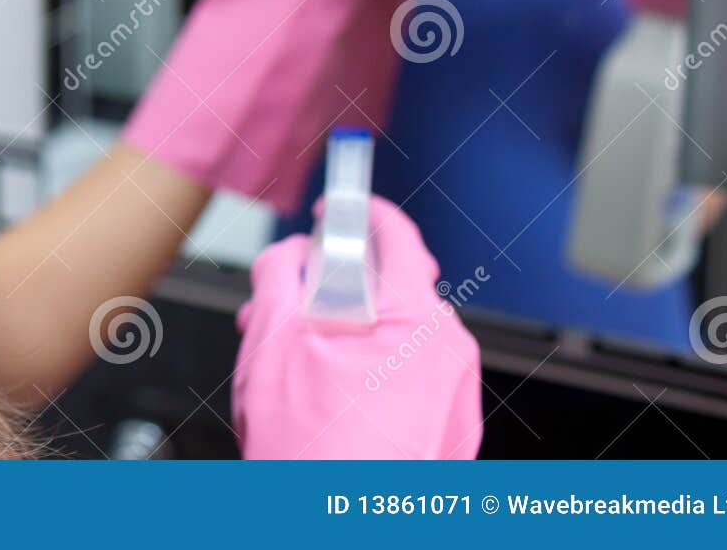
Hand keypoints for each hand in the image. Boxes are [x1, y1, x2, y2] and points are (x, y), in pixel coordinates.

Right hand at [232, 195, 482, 459]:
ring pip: (392, 336)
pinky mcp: (443, 436)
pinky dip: (360, 369)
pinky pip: (404, 378)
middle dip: (330, 284)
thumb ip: (280, 275)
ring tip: (285, 355)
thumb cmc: (314, 457)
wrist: (338, 534)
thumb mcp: (274, 340)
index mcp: (419, 322)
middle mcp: (450, 357)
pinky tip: (314, 391)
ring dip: (338, 331)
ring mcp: (452, 400)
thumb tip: (290, 254)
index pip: (395, 234)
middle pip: (389, 288)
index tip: (333, 209)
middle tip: (285, 295)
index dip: (355, 211)